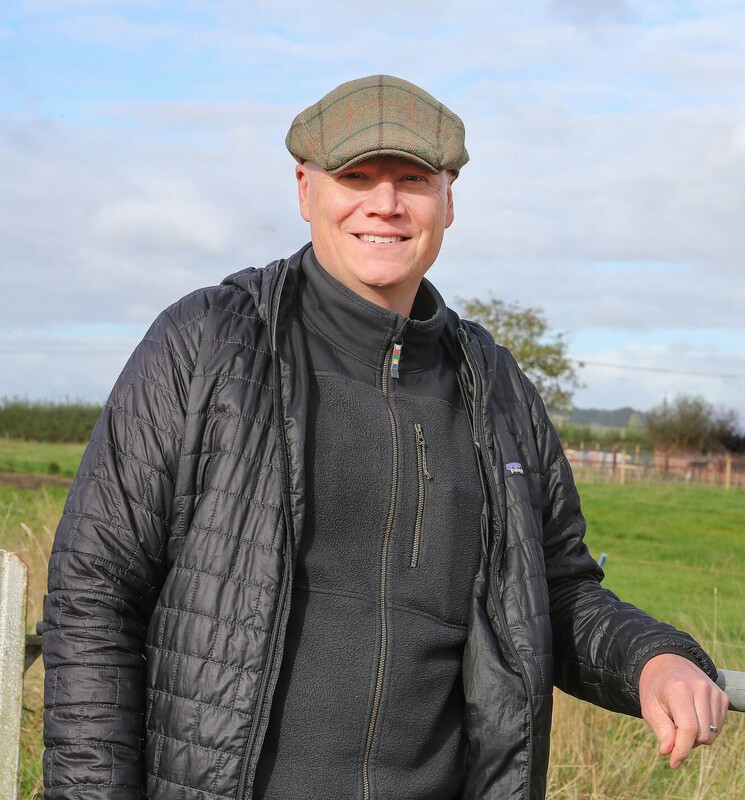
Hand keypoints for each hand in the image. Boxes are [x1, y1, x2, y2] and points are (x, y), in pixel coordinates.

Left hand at [639, 653, 728, 768]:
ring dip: (696, 737)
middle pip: (701, 734)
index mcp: (678, 689)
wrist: (667, 662)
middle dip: (686, 742)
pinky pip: (718, 727)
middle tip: (672, 730)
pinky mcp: (722, 696)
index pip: (688, 728)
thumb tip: (669, 752)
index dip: (682, 749)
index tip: (673, 762)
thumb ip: (661, 730)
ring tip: (680, 720)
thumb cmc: (655, 687)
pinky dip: (705, 729)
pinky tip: (692, 716)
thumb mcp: (649, 707)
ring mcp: (714, 691)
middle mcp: (700, 688)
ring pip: (711, 734)